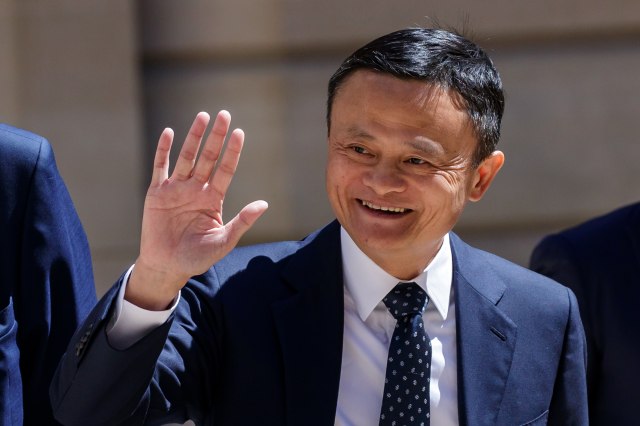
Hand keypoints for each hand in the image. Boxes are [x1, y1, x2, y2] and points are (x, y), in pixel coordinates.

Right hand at [126, 111, 267, 309]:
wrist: (167, 266)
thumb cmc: (197, 257)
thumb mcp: (224, 241)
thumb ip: (242, 222)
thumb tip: (264, 204)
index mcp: (213, 198)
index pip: (225, 170)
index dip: (232, 152)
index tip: (240, 133)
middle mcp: (196, 189)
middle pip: (208, 157)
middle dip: (216, 137)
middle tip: (224, 115)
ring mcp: (176, 189)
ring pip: (187, 157)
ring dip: (194, 137)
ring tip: (203, 116)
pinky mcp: (157, 193)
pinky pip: (160, 167)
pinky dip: (163, 150)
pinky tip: (169, 133)